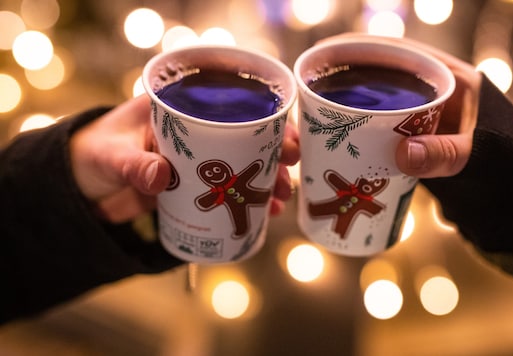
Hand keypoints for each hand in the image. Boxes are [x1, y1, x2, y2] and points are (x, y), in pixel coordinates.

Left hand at [70, 95, 298, 222]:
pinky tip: (262, 214)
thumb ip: (134, 166)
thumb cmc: (91, 153)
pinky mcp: (194, 186)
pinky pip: (226, 191)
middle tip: (289, 172)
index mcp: (179, 109)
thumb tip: (163, 177)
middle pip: (247, 139)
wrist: (77, 185)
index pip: (231, 108)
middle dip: (273, 155)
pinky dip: (245, 201)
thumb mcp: (111, 156)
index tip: (286, 139)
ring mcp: (198, 160)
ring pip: (242, 166)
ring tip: (278, 200)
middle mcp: (196, 132)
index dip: (265, 122)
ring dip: (264, 182)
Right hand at [316, 34, 481, 177]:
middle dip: (346, 79)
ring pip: (378, 100)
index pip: (399, 52)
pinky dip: (361, 129)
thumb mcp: (477, 153)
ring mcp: (421, 111)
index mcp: (449, 76)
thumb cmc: (506, 157)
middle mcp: (431, 88)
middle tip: (312, 91)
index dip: (361, 49)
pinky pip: (382, 125)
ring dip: (350, 105)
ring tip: (315, 116)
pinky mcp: (415, 134)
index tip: (328, 54)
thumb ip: (446, 153)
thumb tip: (403, 155)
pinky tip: (340, 142)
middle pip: (380, 74)